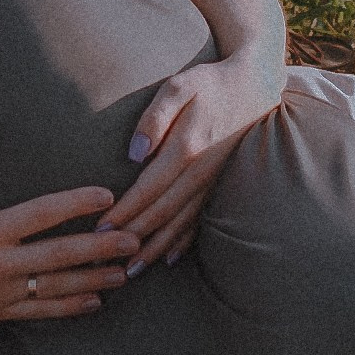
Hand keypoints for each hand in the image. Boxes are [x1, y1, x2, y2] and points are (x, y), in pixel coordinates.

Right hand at [0, 121, 131, 332]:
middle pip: (60, 255)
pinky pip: (39, 311)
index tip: (107, 195)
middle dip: (101, 247)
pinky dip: (69, 307)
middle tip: (135, 238)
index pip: (41, 214)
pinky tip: (93, 301)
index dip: (76, 203)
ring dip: (94, 278)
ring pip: (56, 287)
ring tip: (125, 271)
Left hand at [97, 48, 283, 270]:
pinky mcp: (216, 184)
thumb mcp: (179, 86)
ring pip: (179, 223)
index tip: (100, 230)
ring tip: (132, 271)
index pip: (149, 189)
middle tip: (106, 261)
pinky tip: (169, 258)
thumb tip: (134, 153)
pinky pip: (199, 220)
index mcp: (186, 148)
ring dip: (155, 249)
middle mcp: (199, 171)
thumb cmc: (209, 83)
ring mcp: (210, 181)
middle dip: (133, 239)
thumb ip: (155, 117)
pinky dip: (183, 242)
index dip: (125, 211)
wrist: (254, 87)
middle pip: (161, 213)